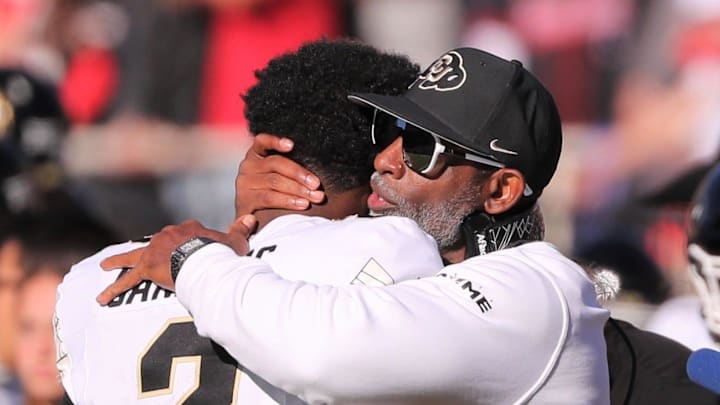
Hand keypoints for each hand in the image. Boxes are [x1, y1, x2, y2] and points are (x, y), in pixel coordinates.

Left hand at [96, 216, 256, 304]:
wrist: (204, 259)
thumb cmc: (221, 252)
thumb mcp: (234, 240)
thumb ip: (240, 229)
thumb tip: (252, 219)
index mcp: (188, 228)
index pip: (184, 233)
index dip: (188, 242)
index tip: (193, 250)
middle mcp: (167, 235)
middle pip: (157, 243)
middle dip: (151, 250)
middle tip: (147, 258)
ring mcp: (154, 250)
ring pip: (133, 256)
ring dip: (118, 261)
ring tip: (104, 266)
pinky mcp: (147, 267)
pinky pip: (128, 280)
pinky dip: (115, 289)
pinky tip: (102, 298)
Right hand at [234, 134, 324, 214]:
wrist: (254, 219)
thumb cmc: (274, 193)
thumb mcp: (278, 175)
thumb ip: (290, 168)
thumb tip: (316, 173)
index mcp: (256, 155)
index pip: (262, 141)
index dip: (276, 141)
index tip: (292, 145)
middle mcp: (247, 166)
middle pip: (276, 164)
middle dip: (300, 174)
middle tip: (317, 185)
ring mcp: (244, 184)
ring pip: (274, 182)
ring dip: (298, 190)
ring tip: (315, 197)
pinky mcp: (244, 201)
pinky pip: (269, 198)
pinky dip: (288, 201)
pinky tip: (302, 204)